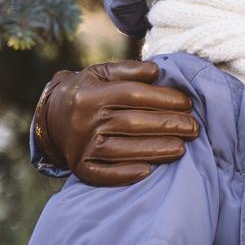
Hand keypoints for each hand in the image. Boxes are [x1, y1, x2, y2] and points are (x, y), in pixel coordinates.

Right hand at [35, 60, 200, 185]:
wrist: (50, 118)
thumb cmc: (85, 92)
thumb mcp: (100, 73)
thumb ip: (128, 70)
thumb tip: (157, 71)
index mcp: (90, 94)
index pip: (133, 95)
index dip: (163, 98)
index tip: (187, 103)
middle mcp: (84, 120)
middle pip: (132, 122)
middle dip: (168, 125)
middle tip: (194, 128)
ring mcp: (81, 146)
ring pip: (123, 149)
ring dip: (155, 150)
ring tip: (182, 148)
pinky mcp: (80, 166)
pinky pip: (104, 174)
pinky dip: (126, 174)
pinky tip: (149, 171)